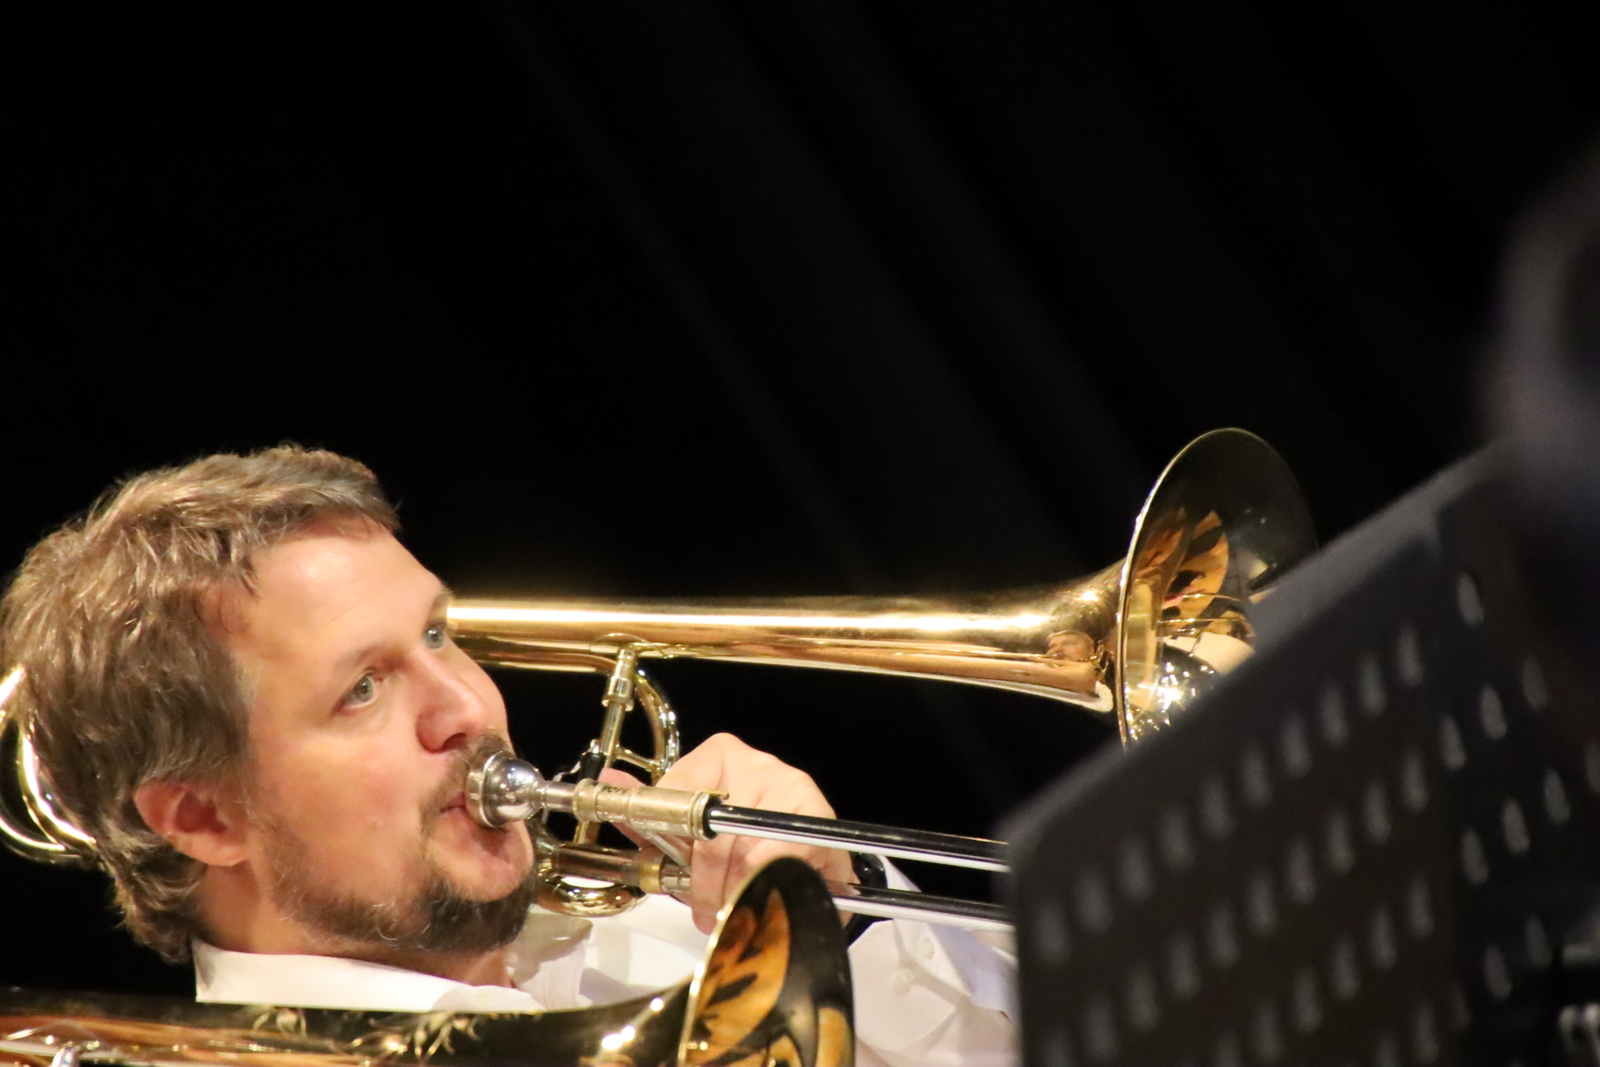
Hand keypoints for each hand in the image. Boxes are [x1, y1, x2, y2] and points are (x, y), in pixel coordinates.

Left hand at [599, 732, 854, 932]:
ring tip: (730, 907)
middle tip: (702, 906)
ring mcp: (791, 787)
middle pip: (711, 830)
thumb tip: (608, 786)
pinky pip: (779, 859)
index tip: (676, 868)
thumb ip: (645, 815)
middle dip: (703, 880)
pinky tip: (761, 896)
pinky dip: (764, 885)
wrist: (806, 860)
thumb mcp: (686, 834)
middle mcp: (758, 763)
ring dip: (733, 890)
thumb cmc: (737, 847)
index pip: (678, 794)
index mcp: (720, 756)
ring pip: (744, 850)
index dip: (672, 842)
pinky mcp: (818, 819)